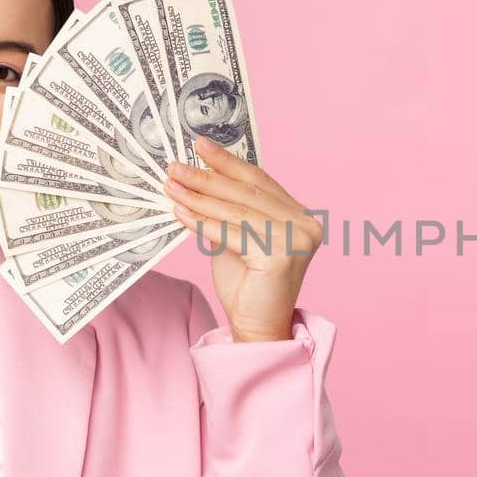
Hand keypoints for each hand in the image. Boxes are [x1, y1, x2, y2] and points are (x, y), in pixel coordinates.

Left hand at [164, 137, 322, 342]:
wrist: (258, 329)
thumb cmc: (248, 287)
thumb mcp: (237, 239)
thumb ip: (228, 212)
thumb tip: (197, 177)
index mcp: (300, 217)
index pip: (260, 181)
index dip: (229, 162)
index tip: (201, 147)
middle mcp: (305, 225)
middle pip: (247, 192)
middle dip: (207, 176)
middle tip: (176, 166)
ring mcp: (296, 240)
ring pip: (237, 210)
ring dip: (199, 196)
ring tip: (171, 185)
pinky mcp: (281, 257)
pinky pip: (232, 233)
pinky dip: (202, 222)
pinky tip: (180, 212)